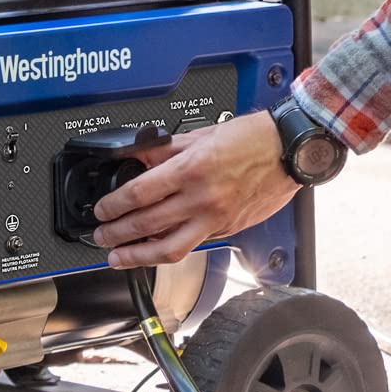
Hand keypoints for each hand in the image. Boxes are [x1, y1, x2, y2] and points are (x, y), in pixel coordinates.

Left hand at [92, 110, 302, 268]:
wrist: (289, 151)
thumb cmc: (252, 138)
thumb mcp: (201, 134)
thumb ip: (165, 149)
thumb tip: (137, 158)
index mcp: (191, 169)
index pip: (139, 193)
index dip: (114, 205)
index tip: (101, 210)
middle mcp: (202, 198)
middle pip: (147, 224)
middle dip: (117, 234)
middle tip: (101, 236)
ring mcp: (215, 218)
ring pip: (169, 248)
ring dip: (138, 257)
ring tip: (119, 257)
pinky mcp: (227, 230)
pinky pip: (192, 245)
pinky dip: (169, 250)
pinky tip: (155, 250)